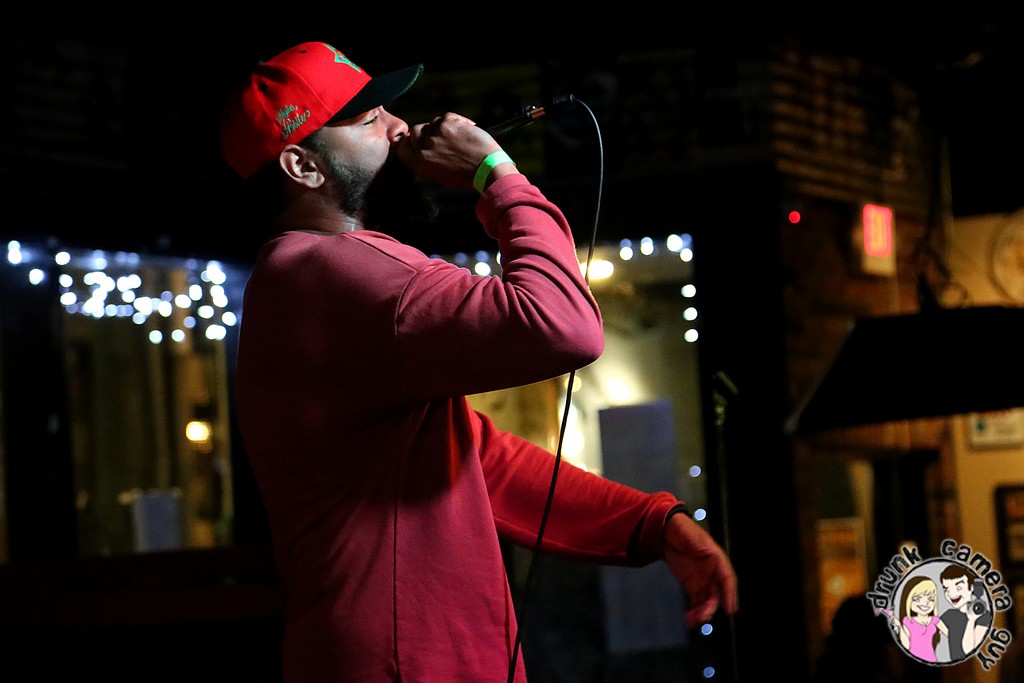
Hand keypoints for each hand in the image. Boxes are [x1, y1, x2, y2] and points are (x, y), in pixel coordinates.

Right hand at [395, 112, 506, 188]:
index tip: (417, 140)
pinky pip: (446, 117)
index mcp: (419, 164)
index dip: (409, 141)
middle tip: (441, 138)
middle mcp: (423, 148)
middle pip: (415, 131)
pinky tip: (466, 130)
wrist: (486, 168)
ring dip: (442, 128)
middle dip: (426, 132)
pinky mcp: (447, 123)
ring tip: (457, 138)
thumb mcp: (439, 175)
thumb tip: (420, 148)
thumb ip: (425, 162)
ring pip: (432, 123)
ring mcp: (435, 134)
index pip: (402, 146)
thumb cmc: (466, 175)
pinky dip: (456, 121)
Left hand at [662, 512, 738, 627]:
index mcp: (717, 559)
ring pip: (707, 601)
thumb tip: (709, 554)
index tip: (730, 608)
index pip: (727, 579)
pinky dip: (694, 611)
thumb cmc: (683, 530)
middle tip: (705, 616)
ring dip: (703, 612)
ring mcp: (703, 580)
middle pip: (717, 594)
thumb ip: (700, 546)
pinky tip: (690, 620)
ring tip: (695, 621)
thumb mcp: (693, 536)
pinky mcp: (692, 586)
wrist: (667, 532)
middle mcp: (712, 573)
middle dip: (712, 607)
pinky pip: (696, 602)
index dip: (730, 594)